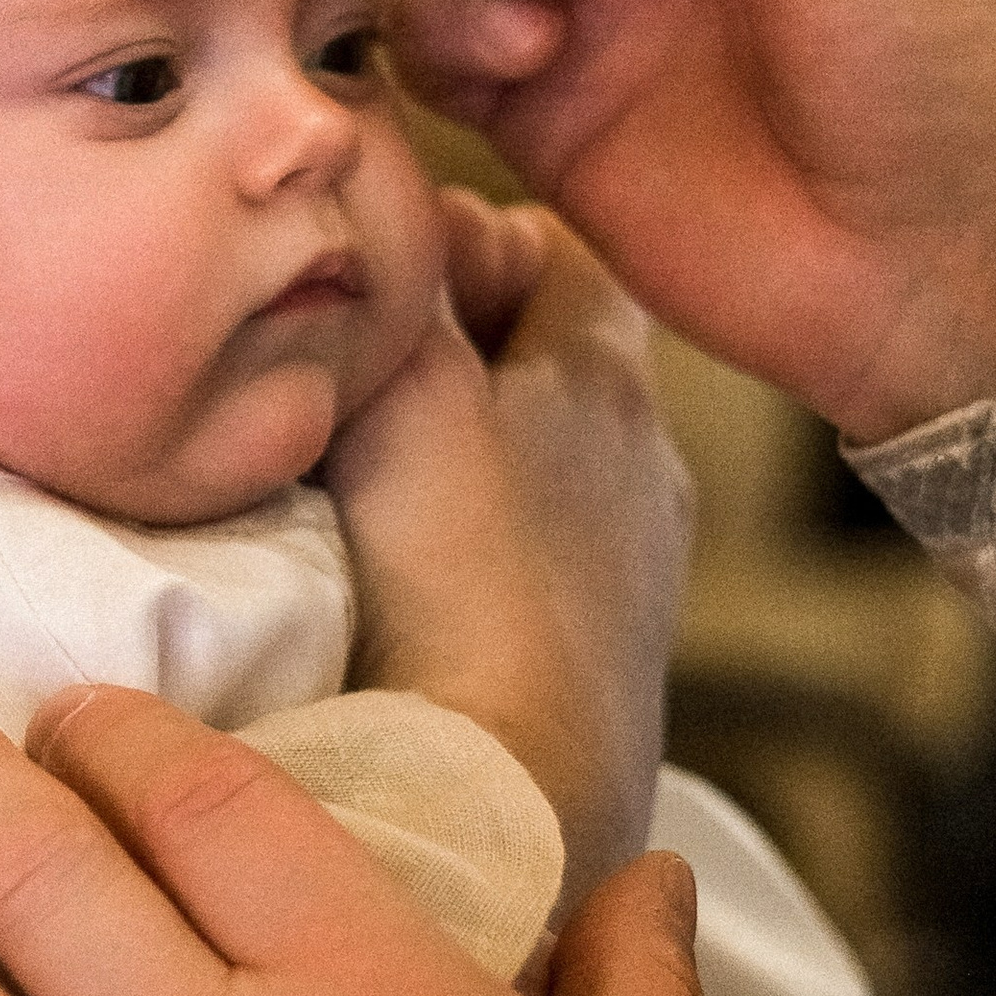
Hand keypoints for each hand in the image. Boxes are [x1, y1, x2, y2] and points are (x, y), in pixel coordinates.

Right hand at [326, 193, 687, 904]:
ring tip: (356, 481)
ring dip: (457, 458)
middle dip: (452, 350)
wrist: (519, 795)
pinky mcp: (599, 660)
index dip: (466, 240)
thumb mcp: (414, 389)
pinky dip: (470, 547)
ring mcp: (632, 571)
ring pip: (535, 464)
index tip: (379, 279)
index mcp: (615, 377)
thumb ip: (402, 286)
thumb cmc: (467, 580)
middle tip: (348, 372)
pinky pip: (529, 559)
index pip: (557, 248)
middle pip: (544, 356)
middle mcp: (647, 462)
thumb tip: (380, 199)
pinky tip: (398, 581)